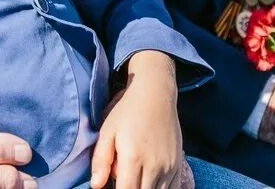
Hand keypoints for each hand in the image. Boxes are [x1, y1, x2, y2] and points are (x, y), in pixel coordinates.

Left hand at [91, 51, 191, 188]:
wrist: (156, 94)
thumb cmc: (127, 111)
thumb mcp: (107, 131)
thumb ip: (101, 159)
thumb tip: (96, 185)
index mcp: (133, 158)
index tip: (113, 186)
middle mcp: (154, 166)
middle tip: (123, 179)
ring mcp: (169, 166)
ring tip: (135, 176)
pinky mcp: (178, 164)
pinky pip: (171, 188)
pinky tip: (148, 179)